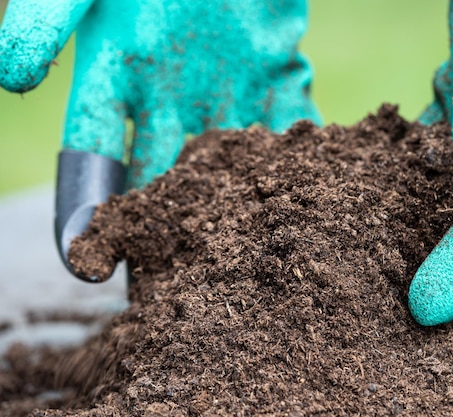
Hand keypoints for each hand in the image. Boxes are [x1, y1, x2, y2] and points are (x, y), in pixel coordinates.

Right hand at [0, 0, 319, 279]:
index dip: (88, 210)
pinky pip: (289, 125)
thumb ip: (44, 23)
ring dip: (238, 211)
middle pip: (167, 182)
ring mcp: (226, 93)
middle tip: (174, 289)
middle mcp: (170, 102)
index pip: (95, 160)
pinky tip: (307, 194)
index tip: (88, 263)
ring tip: (245, 260)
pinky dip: (299, 158)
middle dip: (170, 234)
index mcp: (116, 82)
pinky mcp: (274, 76)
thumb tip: (10, 78)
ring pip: (231, 167)